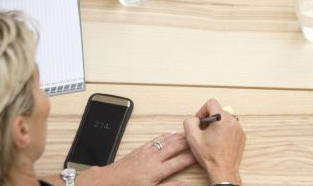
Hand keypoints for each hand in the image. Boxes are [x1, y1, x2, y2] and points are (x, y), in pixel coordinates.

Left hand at [76, 132, 195, 185]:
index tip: (202, 154)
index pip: (181, 161)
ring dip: (180, 136)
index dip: (193, 157)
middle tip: (201, 138)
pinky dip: (166, 135)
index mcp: (158, 170)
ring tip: (191, 134)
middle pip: (176, 147)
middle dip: (189, 142)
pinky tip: (171, 133)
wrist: (110, 180)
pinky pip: (157, 139)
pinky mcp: (141, 149)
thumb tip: (184, 185)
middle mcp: (154, 158)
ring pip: (167, 141)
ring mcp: (147, 152)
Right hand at [183, 99, 245, 184]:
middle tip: (203, 130)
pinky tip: (218, 141)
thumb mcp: (192, 137)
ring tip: (211, 137)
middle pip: (218, 111)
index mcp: (222, 119)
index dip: (202, 110)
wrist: (223, 170)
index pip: (211, 103)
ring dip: (217, 125)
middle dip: (209, 119)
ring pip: (225, 119)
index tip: (199, 121)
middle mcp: (233, 121)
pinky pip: (231, 127)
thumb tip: (194, 118)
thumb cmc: (210, 156)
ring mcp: (239, 129)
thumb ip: (189, 122)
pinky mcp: (242, 136)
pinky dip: (224, 131)